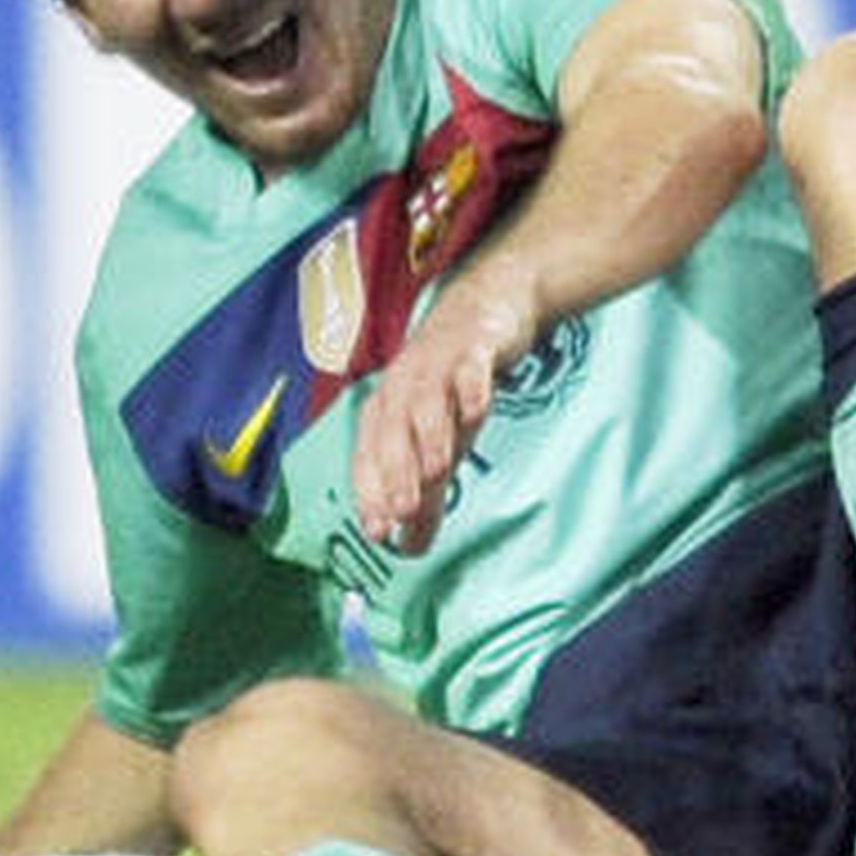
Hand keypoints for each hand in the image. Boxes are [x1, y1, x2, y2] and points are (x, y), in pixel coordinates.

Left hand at [352, 269, 537, 554]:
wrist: (486, 306)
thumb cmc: (453, 382)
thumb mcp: (438, 439)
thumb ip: (426, 494)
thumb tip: (409, 548)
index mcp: (387, 410)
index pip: (369, 457)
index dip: (371, 495)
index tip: (378, 532)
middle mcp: (404, 387)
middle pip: (393, 433)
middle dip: (396, 474)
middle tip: (403, 513)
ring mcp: (437, 365)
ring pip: (427, 402)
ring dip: (429, 436)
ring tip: (438, 471)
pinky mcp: (474, 348)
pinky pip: (470, 369)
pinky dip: (473, 388)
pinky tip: (478, 410)